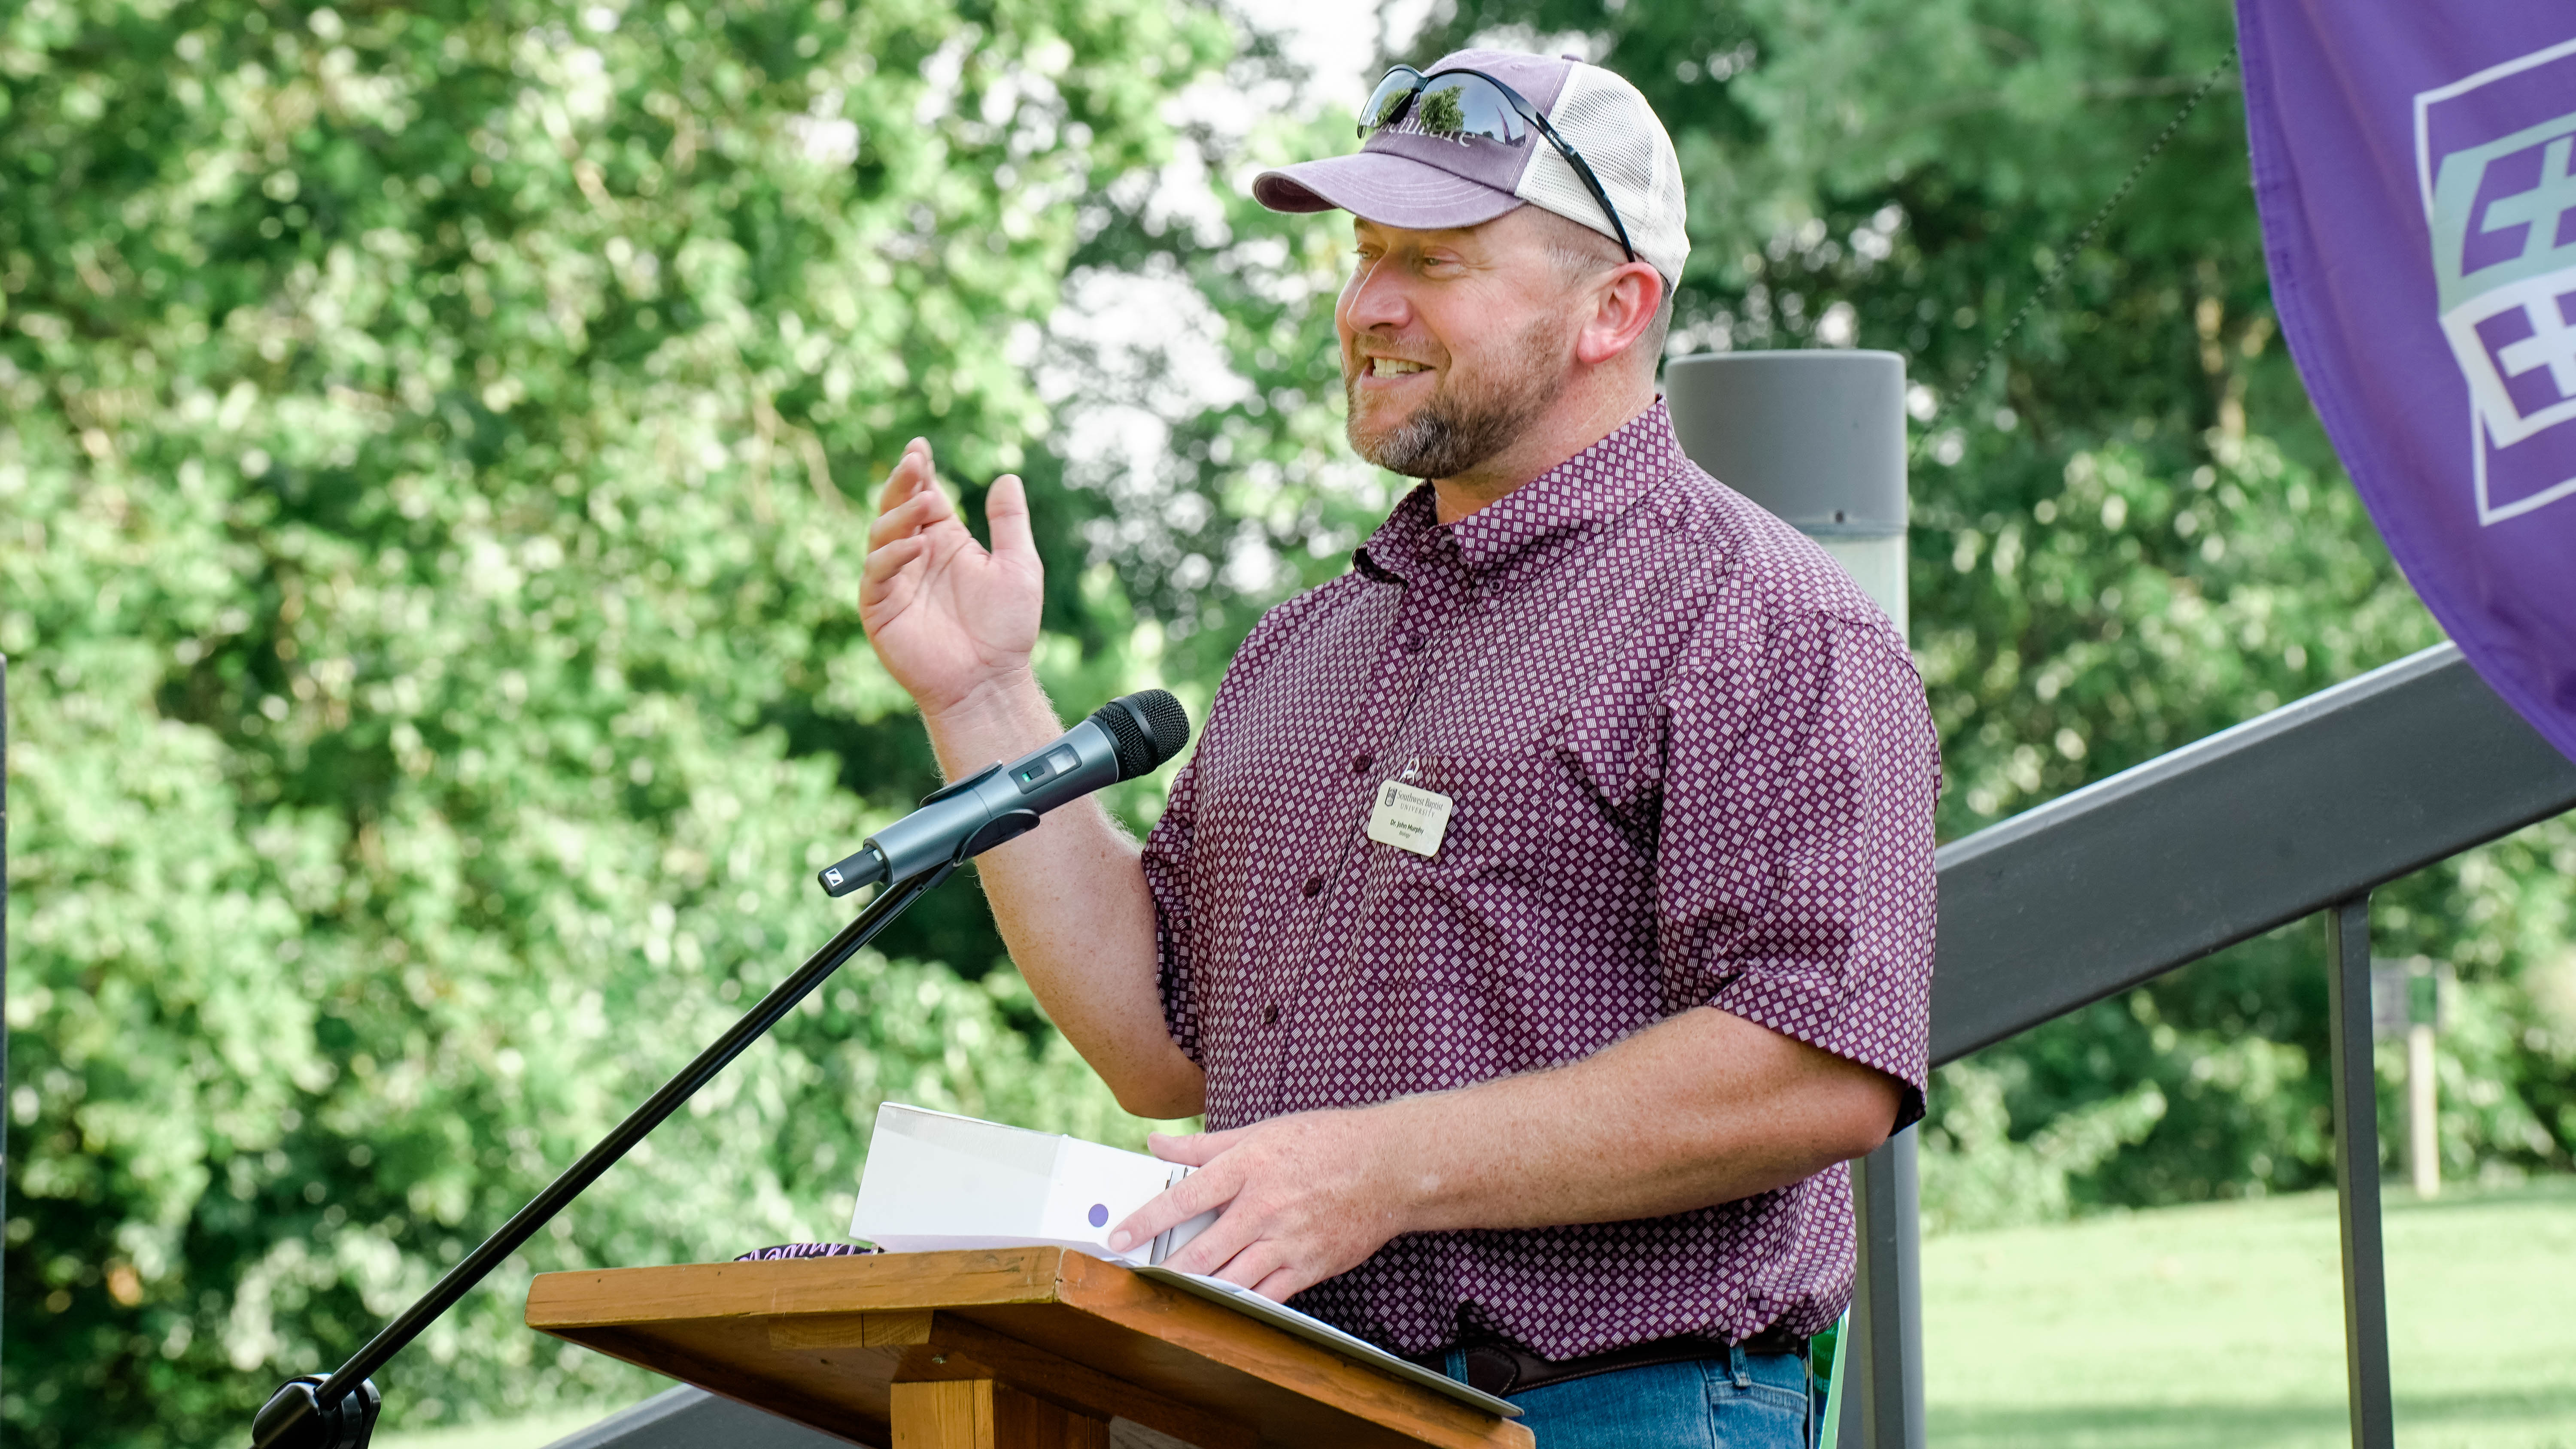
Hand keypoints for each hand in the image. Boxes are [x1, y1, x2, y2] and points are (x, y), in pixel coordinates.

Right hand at [858, 438, 1042, 720]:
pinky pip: (877, 574)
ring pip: (882, 535)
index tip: (921, 447)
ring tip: (923, 503)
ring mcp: (895, 581)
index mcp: (945, 543)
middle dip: (902, 483)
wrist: (991, 680)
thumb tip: (1008, 476)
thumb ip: (1009, 523)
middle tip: (913, 462)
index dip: (920, 472)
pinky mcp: (880, 608)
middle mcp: (916, 557)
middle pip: (897, 508)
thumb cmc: (1007, 629)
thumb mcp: (1019, 566)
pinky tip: (914, 547)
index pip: (925, 497)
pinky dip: (892, 557)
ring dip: (900, 516)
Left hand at [1107, 1109, 1417, 1302]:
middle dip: (1164, 1269)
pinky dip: (1240, 1305)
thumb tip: (1157, 1144)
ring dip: (1196, 1292)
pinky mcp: (1309, 1266)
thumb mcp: (1262, 1131)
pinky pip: (1267, 1295)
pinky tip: (1217, 1310)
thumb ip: (1204, 1145)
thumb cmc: (1324, 1142)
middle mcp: (1264, 1206)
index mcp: (1249, 1166)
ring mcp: (1288, 1240)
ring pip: (1231, 1278)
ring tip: (1166, 1300)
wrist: (1389, 1166)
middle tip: (1133, 1280)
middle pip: (1202, 1249)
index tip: (1117, 1238)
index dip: (1146, 1220)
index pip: (1185, 1197)